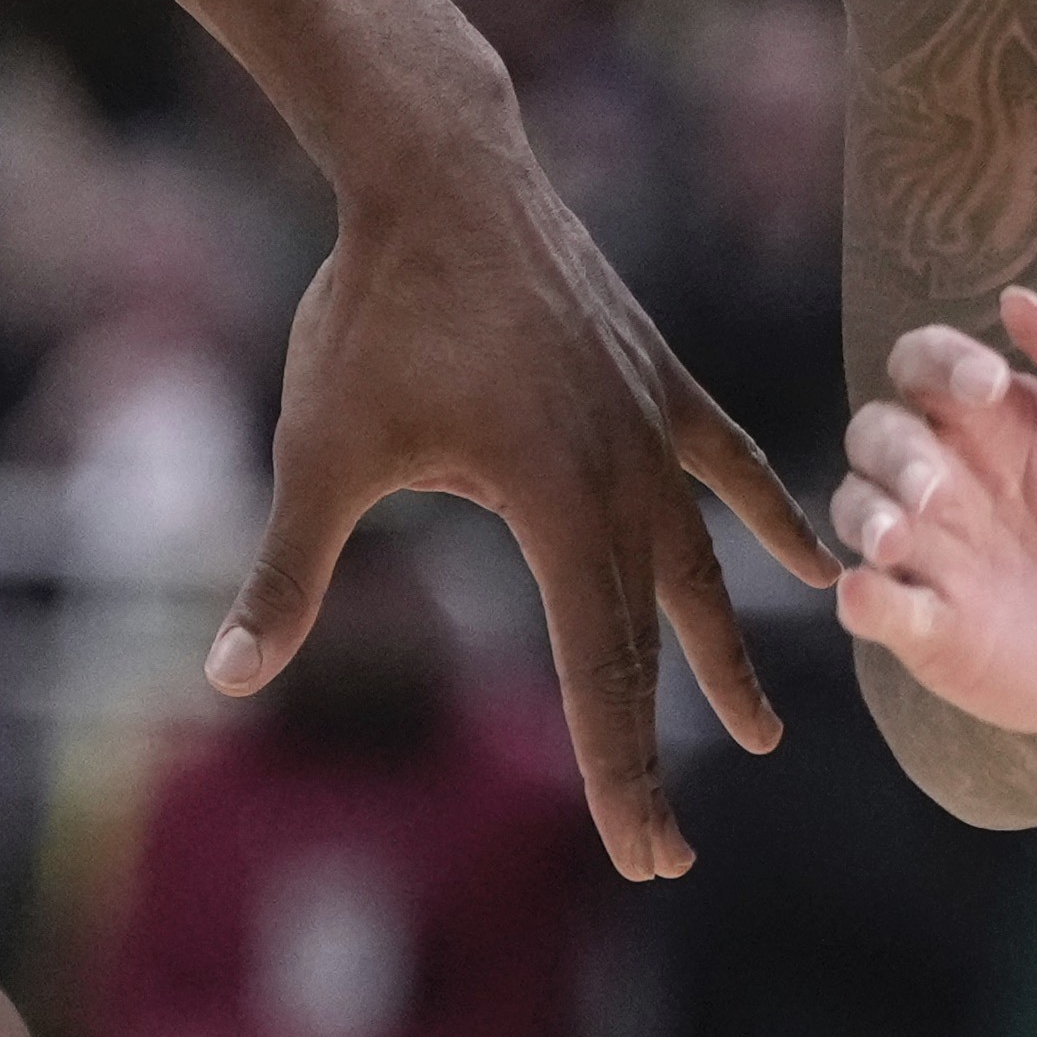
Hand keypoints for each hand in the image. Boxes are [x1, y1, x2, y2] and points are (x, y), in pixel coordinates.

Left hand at [206, 124, 836, 880]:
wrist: (441, 175)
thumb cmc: (370, 313)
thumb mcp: (320, 450)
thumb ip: (285, 575)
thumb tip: (225, 678)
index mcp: (555, 507)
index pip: (597, 675)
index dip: (619, 778)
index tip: (645, 860)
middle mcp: (625, 476)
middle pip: (649, 645)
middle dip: (651, 757)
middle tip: (666, 861)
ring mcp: (652, 425)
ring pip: (700, 566)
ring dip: (723, 656)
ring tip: (760, 737)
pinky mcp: (657, 380)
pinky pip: (730, 465)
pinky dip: (768, 519)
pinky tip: (811, 566)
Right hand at [830, 290, 1036, 738]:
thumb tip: (1018, 298)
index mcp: (993, 420)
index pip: (926, 362)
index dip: (938, 361)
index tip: (985, 383)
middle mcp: (945, 475)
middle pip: (874, 431)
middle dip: (894, 449)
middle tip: (937, 487)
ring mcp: (929, 550)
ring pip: (855, 507)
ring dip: (867, 515)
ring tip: (899, 540)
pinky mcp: (925, 624)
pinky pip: (871, 605)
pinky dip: (863, 599)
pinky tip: (872, 595)